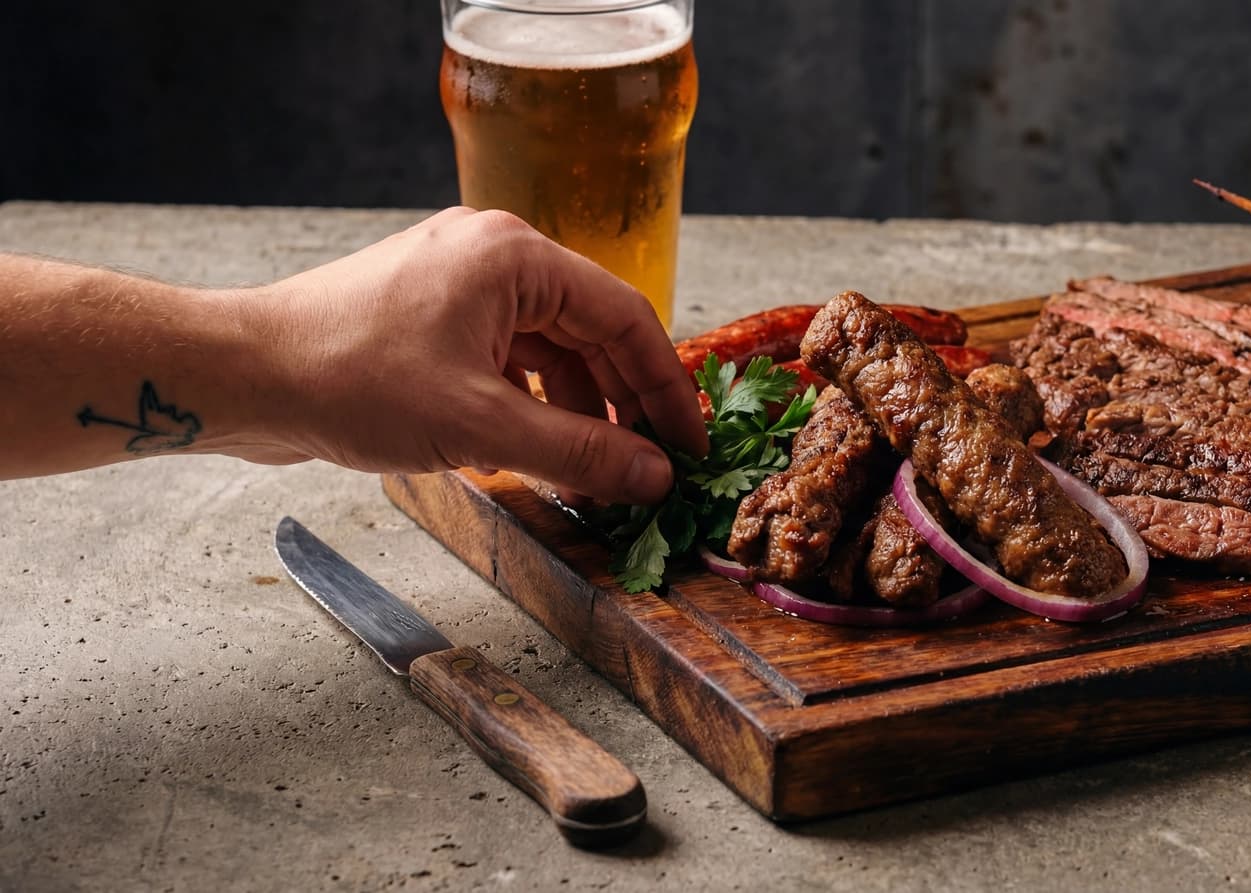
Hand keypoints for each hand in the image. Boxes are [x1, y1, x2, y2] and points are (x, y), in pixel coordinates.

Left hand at [236, 207, 706, 503]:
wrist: (240, 376)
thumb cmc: (348, 382)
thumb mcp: (480, 426)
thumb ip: (579, 452)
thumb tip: (653, 478)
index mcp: (515, 256)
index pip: (625, 317)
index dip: (666, 387)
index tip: (691, 444)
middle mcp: (495, 256)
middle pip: (592, 332)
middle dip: (624, 405)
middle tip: (653, 468)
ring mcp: (461, 285)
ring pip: (552, 351)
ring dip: (579, 413)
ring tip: (598, 476)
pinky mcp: (433, 318)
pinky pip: (509, 360)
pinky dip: (534, 407)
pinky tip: (541, 454)